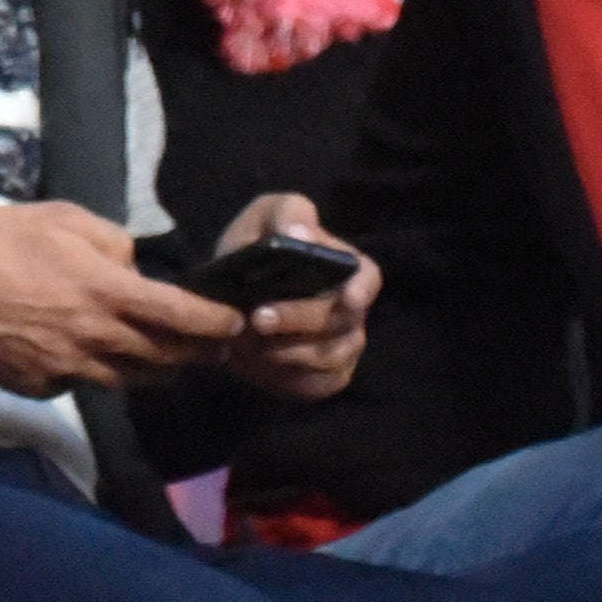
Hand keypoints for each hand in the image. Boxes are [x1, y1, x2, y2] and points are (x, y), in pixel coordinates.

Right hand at [0, 201, 239, 393]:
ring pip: (127, 379)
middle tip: (213, 347)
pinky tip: (96, 358)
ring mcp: (67, 368)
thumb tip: (135, 269)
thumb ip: (115, 244)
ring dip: (153, 370)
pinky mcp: (40, 386)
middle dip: (194, 354)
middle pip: (162, 358)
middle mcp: (95, 338)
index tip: (235, 325)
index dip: (213, 324)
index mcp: (107, 292)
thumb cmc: (4, 240)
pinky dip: (96, 372)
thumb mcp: (68, 220)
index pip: (179, 316)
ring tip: (167, 358)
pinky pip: (82, 384)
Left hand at [207, 191, 374, 403]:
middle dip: (297, 321)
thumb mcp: (265, 216)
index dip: (361, 291)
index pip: (368, 279)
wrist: (233, 290)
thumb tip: (299, 233)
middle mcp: (353, 311)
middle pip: (339, 323)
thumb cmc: (259, 245)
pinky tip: (252, 363)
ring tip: (245, 343)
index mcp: (348, 268)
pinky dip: (283, 378)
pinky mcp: (325, 377)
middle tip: (257, 317)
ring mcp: (343, 346)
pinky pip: (314, 386)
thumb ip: (286, 216)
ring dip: (285, 353)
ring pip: (327, 359)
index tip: (348, 299)